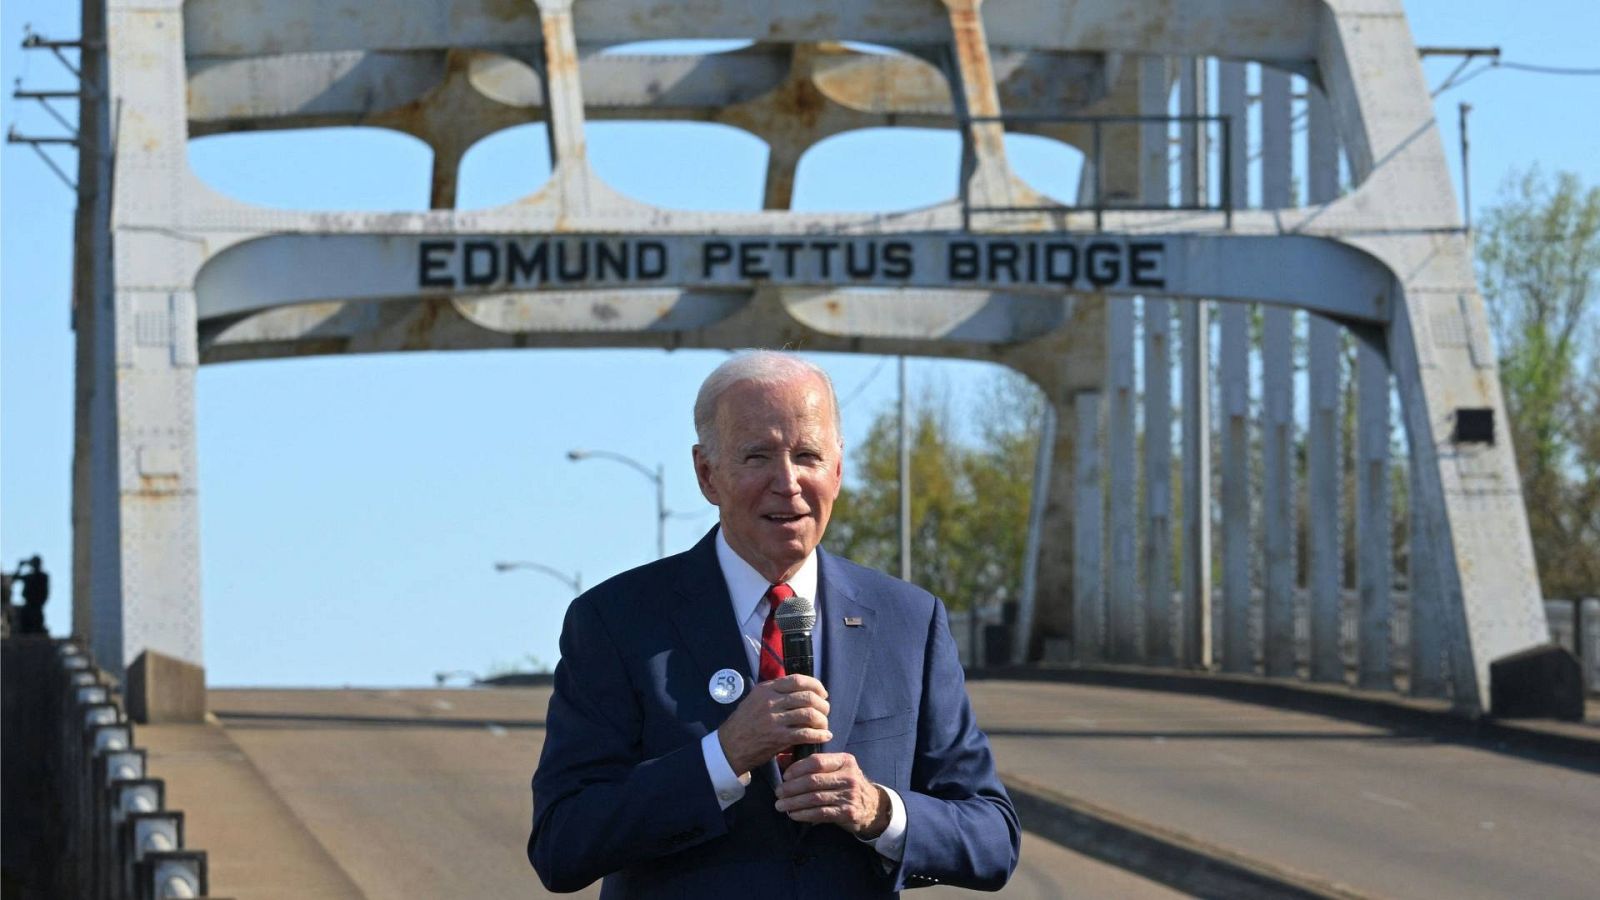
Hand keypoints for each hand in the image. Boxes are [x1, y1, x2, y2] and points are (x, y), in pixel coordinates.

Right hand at [717, 674, 830, 775]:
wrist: (730, 746)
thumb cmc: (744, 723)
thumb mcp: (755, 699)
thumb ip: (775, 692)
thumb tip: (801, 689)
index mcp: (766, 689)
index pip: (798, 680)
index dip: (816, 686)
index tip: (822, 693)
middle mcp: (771, 701)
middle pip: (808, 697)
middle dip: (823, 705)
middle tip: (825, 712)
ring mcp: (774, 720)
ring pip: (810, 714)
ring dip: (822, 720)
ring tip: (823, 726)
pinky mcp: (778, 738)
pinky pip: (806, 734)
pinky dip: (819, 735)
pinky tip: (824, 736)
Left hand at [774, 752, 889, 837]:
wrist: (871, 805)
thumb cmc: (845, 784)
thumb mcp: (835, 769)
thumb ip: (809, 763)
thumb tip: (780, 759)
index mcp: (845, 761)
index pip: (816, 761)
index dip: (797, 768)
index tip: (785, 776)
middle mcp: (849, 777)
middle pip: (813, 781)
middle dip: (791, 787)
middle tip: (778, 792)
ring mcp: (849, 795)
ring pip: (815, 798)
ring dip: (794, 802)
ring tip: (781, 805)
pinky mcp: (847, 813)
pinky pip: (820, 813)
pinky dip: (804, 814)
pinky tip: (793, 814)